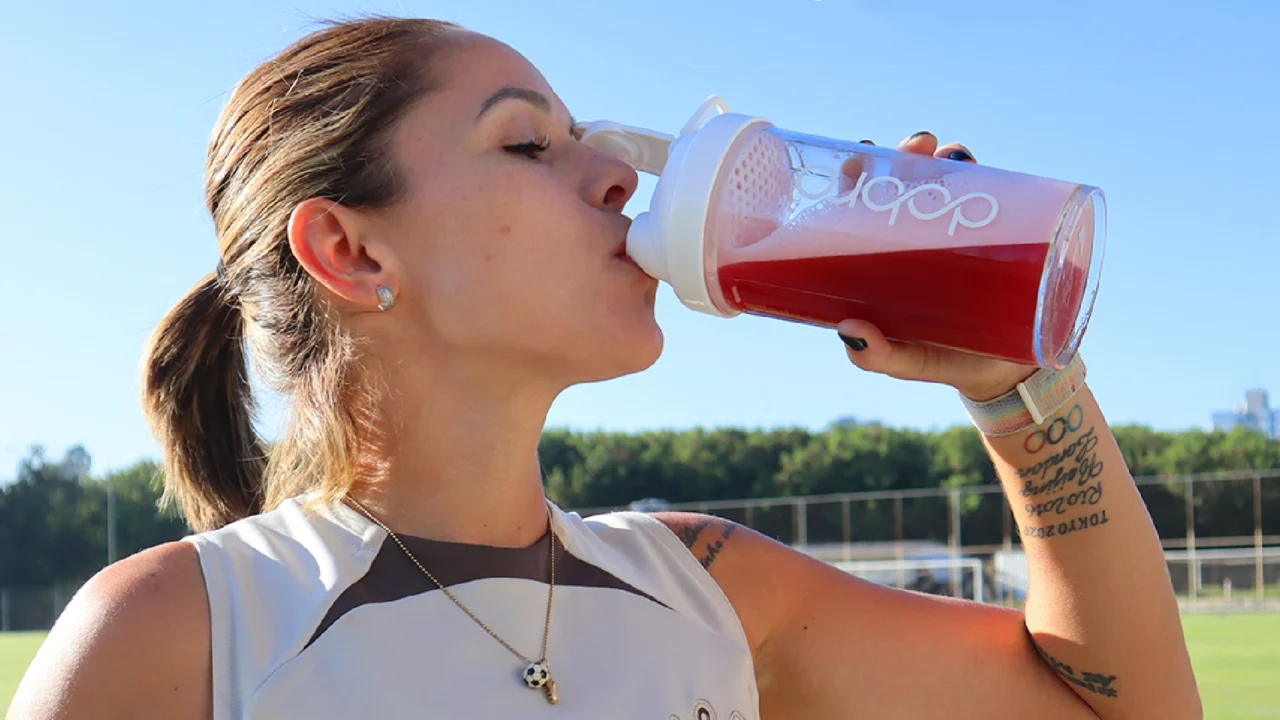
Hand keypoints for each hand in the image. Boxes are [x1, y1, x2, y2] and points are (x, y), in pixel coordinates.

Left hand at [836, 132, 1035, 401]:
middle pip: (910, 183)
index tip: (856, 159)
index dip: (860, 177)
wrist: (1006, 375)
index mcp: (889, 258)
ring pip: (954, 182)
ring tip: (949, 154)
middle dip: (907, 156)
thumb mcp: (904, 362)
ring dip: (949, 157)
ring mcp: (963, 235)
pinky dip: (992, 176)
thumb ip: (876, 355)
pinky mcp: (1003, 239)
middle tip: (913, 149)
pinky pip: (999, 199)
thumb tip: (849, 328)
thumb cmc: (942, 361)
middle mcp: (924, 238)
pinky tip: (979, 167)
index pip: (868, 206)